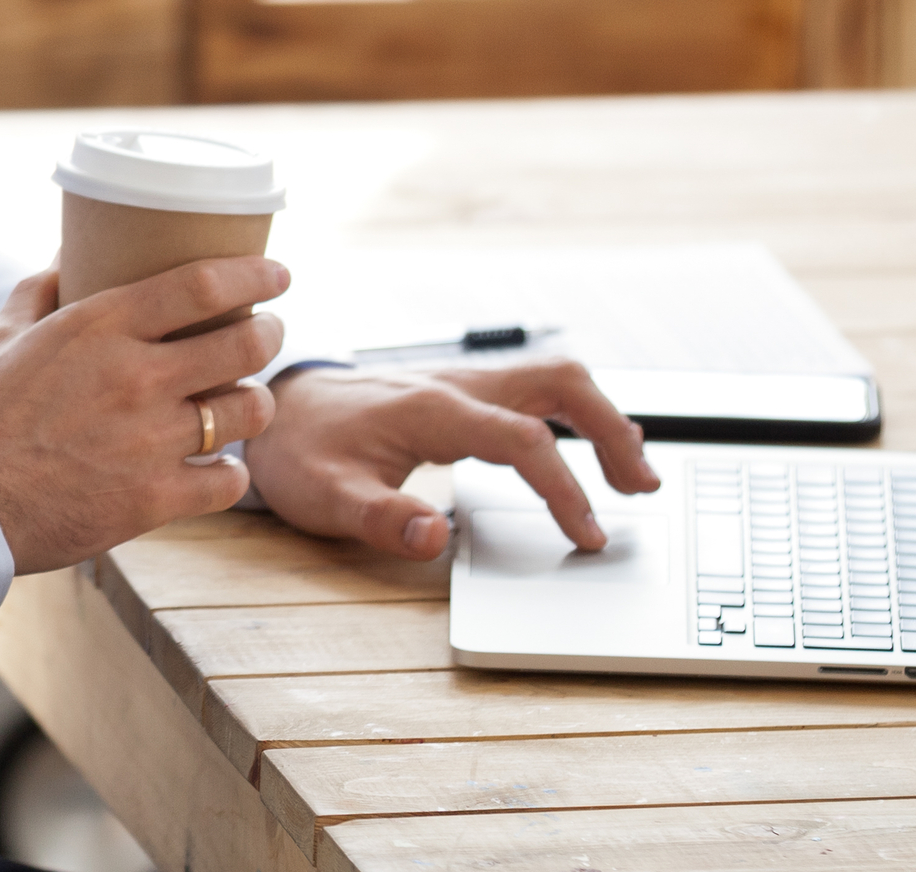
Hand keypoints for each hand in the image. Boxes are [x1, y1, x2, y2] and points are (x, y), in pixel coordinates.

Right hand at [0, 257, 287, 574]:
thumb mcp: (0, 335)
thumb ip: (39, 290)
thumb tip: (66, 253)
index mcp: (100, 326)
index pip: (203, 284)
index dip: (255, 274)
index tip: (277, 273)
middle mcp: (136, 376)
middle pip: (246, 344)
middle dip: (270, 333)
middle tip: (267, 332)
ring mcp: (150, 440)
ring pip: (249, 411)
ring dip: (256, 404)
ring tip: (247, 401)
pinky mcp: (153, 499)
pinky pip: (229, 481)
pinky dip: (231, 475)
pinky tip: (220, 469)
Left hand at [244, 357, 660, 560]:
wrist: (273, 409)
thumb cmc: (300, 451)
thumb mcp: (325, 498)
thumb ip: (381, 518)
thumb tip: (436, 539)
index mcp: (433, 410)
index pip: (524, 442)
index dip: (565, 490)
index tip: (588, 537)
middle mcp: (456, 384)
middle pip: (559, 383)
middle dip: (611, 430)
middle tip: (642, 488)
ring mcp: (461, 381)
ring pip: (553, 377)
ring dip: (602, 417)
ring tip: (634, 473)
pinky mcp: (461, 390)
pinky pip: (534, 388)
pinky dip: (575, 413)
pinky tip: (591, 444)